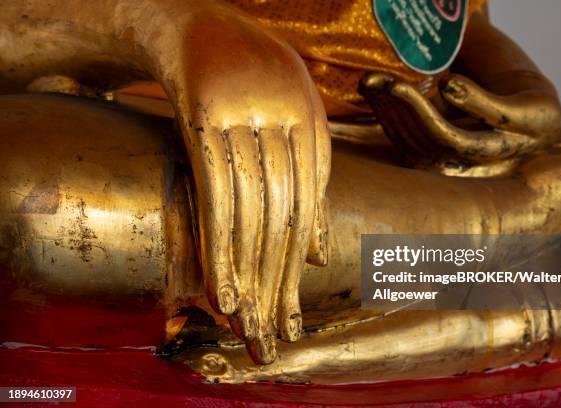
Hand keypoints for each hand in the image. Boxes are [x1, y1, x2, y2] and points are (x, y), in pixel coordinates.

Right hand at [172, 11, 330, 363]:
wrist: (187, 21)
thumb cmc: (242, 77)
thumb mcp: (286, 121)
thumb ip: (308, 183)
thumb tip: (318, 254)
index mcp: (311, 119)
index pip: (308, 208)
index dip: (298, 264)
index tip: (291, 310)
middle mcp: (286, 114)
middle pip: (284, 215)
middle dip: (278, 280)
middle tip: (273, 334)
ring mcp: (245, 110)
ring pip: (251, 208)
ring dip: (248, 271)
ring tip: (246, 322)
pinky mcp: (203, 108)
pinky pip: (215, 188)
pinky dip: (220, 242)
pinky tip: (222, 285)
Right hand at [359, 70, 560, 172]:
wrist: (535, 106)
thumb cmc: (479, 111)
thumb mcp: (441, 112)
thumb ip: (406, 107)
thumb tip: (365, 86)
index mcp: (444, 166)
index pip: (406, 146)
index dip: (384, 116)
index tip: (367, 85)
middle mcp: (472, 167)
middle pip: (425, 143)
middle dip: (397, 113)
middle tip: (377, 81)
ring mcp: (502, 148)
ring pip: (453, 139)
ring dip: (422, 111)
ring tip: (398, 84)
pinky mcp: (529, 123)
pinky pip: (495, 114)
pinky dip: (471, 100)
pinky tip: (447, 82)